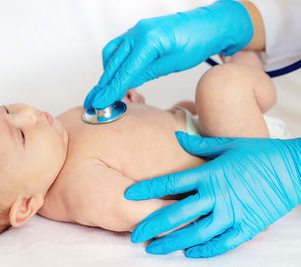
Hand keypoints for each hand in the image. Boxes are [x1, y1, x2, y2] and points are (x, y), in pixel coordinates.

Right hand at [84, 0, 252, 109]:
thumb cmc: (196, 42)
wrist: (208, 25)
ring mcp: (136, 30)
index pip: (124, 71)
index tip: (100, 103)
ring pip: (111, 53)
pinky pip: (119, 47)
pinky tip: (118, 75)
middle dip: (103, 84)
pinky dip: (115, 63)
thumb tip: (125, 84)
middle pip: (112, 62)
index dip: (111, 90)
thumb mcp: (173, 64)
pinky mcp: (138, 32)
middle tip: (94, 101)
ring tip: (108, 91)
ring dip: (107, 73)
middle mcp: (138, 32)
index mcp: (148, 40)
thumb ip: (146, 73)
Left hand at [125, 132, 300, 257]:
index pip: (170, 183)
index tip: (128, 195)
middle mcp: (217, 195)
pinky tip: (190, 253)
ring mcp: (232, 213)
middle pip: (177, 214)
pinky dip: (206, 250)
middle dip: (153, 226)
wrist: (293, 168)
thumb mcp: (228, 144)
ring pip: (196, 233)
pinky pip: (223, 243)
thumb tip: (177, 136)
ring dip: (173, 243)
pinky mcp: (248, 226)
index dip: (147, 190)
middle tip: (134, 236)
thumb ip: (200, 144)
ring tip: (154, 250)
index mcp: (209, 174)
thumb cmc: (259, 153)